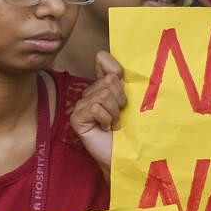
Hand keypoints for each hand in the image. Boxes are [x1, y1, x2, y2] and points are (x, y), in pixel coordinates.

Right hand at [71, 51, 125, 174]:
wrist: (127, 155)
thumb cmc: (133, 130)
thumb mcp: (133, 100)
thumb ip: (123, 79)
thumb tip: (101, 54)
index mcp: (104, 86)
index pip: (103, 60)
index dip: (115, 70)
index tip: (123, 85)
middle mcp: (90, 93)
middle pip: (109, 80)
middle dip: (121, 99)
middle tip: (121, 114)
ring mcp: (81, 106)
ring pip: (103, 94)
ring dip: (115, 111)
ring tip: (115, 124)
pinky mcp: (77, 118)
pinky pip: (95, 107)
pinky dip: (106, 119)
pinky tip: (106, 128)